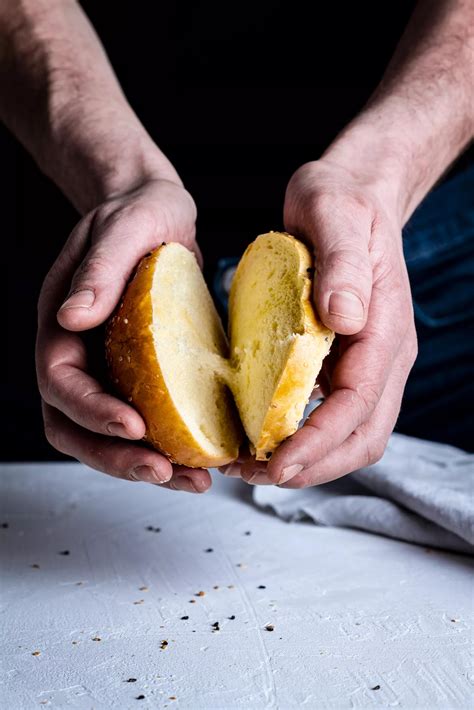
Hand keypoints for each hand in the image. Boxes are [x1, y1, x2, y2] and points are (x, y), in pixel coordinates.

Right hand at [36, 178, 210, 492]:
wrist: (159, 215)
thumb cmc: (139, 213)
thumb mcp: (126, 227)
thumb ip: (99, 269)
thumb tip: (70, 316)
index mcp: (61, 322)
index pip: (60, 382)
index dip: (91, 411)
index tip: (133, 428)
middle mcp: (79, 353)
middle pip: (76, 426)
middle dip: (116, 457)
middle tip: (165, 472)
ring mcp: (108, 369)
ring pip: (108, 435)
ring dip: (145, 464)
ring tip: (193, 479)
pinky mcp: (141, 375)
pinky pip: (147, 420)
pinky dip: (171, 444)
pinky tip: (206, 455)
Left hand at [236, 159, 417, 486]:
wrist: (349, 195)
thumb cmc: (339, 201)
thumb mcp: (335, 212)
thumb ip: (342, 262)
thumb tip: (343, 317)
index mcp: (384, 328)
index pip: (359, 403)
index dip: (320, 441)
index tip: (277, 465)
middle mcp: (381, 355)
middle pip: (361, 436)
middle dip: (312, 466)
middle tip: (253, 475)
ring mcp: (364, 361)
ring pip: (347, 434)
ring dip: (304, 460)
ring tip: (247, 465)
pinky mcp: (343, 362)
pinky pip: (327, 414)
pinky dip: (297, 436)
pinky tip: (255, 434)